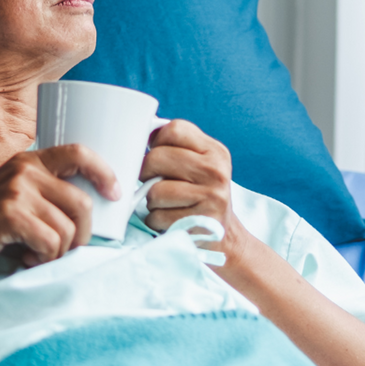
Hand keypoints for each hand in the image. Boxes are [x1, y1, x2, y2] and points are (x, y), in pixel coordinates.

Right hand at [0, 145, 120, 272]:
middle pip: (82, 203)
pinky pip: (50, 243)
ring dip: (58, 252)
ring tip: (38, 256)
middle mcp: (26, 171)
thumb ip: (42, 191)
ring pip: (68, 229)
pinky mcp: (10, 215)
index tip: (115, 192)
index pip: (79, 152)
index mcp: (29, 161)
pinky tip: (26, 259)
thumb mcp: (12, 192)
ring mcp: (17, 192)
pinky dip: (43, 259)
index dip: (104, 171)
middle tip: (64, 250)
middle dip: (81, 235)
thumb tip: (88, 209)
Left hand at [138, 120, 252, 265]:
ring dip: (152, 201)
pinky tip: (170, 219)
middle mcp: (216, 171)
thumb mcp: (199, 165)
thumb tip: (140, 132)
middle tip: (155, 183)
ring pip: (154, 190)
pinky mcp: (200, 222)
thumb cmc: (201, 196)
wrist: (224, 235)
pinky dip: (155, 220)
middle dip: (146, 173)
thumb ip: (176, 146)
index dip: (156, 142)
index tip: (158, 156)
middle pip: (156, 158)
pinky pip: (157, 216)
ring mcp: (211, 197)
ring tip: (166, 203)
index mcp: (215, 151)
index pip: (173, 130)